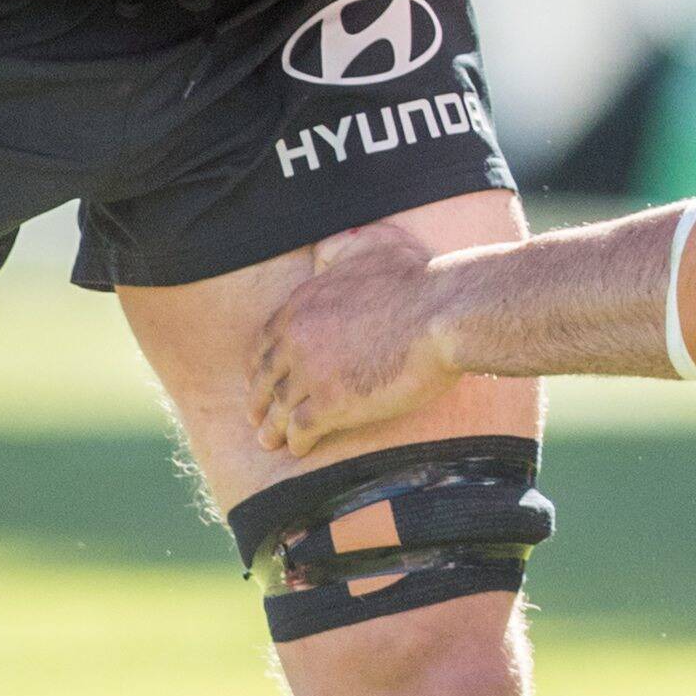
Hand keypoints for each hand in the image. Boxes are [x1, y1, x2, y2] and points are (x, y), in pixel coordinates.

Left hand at [251, 227, 461, 455]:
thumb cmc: (419, 279)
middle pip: (265, 374)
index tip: (258, 375)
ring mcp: (311, 371)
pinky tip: (299, 449)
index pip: (267, 337)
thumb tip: (322, 254)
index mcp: (304, 302)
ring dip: (271, 427)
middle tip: (253, 415)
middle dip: (257, 397)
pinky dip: (297, 441)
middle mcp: (298, 336)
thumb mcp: (372, 247)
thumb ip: (341, 250)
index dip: (260, 360)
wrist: (442, 314)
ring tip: (269, 441)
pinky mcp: (332, 403)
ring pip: (278, 406)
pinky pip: (301, 428)